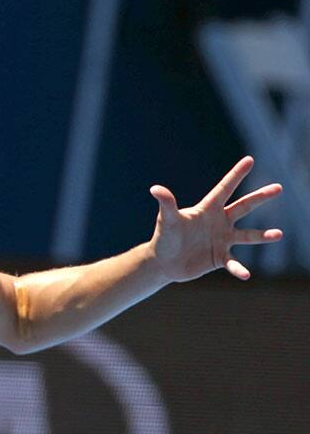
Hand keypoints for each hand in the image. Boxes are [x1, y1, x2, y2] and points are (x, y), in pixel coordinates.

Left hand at [148, 156, 283, 281]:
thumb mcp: (167, 220)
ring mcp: (222, 240)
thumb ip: (166, 204)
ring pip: (247, 236)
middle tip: (279, 187)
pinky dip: (238, 268)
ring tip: (278, 234)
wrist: (164, 262)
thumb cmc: (165, 237)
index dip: (236, 174)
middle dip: (260, 197)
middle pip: (243, 207)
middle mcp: (219, 222)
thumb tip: (155, 189)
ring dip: (262, 236)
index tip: (249, 159)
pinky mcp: (220, 258)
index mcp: (207, 209)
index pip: (224, 188)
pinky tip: (245, 274)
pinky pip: (233, 263)